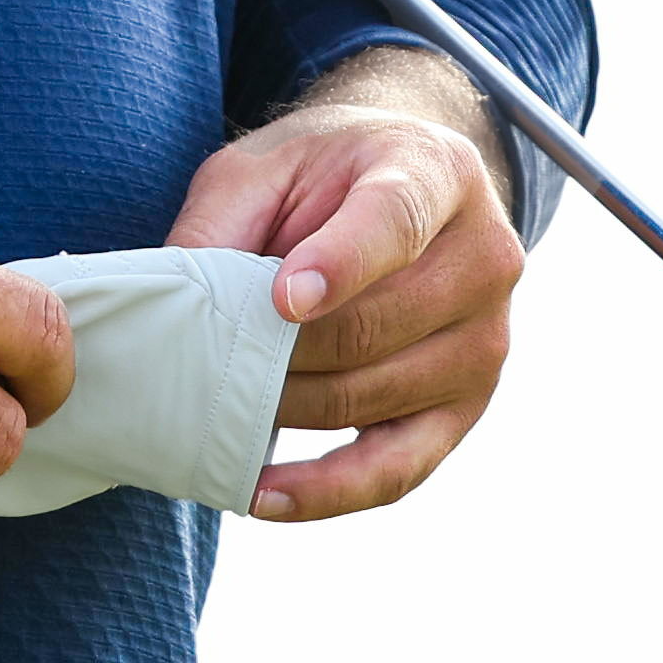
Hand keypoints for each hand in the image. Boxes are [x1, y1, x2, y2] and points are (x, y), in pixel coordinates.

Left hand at [166, 47, 521, 520]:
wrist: (397, 189)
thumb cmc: (320, 177)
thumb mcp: (264, 166)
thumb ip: (224, 222)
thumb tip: (178, 311)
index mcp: (437, 174)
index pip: (395, 223)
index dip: (339, 264)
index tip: (280, 301)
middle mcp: (484, 260)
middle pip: (375, 328)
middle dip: (278, 354)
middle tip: (201, 366)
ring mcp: (484, 342)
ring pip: (373, 400)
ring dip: (285, 412)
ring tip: (213, 414)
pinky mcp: (466, 408)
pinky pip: (398, 470)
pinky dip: (327, 492)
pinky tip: (262, 496)